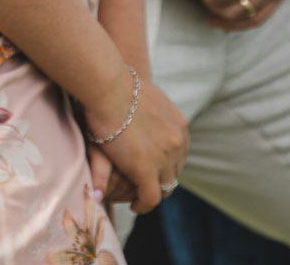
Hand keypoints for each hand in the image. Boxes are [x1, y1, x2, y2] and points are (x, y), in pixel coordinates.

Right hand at [82, 72, 187, 214]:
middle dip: (161, 179)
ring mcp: (164, 158)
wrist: (110, 88)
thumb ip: (151, 109)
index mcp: (179, 125)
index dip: (166, 163)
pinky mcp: (146, 171)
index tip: (153, 168)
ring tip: (139, 198)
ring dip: (153, 194)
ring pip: (165, 187)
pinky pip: (151, 198)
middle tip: (145, 186)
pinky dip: (144, 205)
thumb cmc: (117, 85)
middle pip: (175, 171)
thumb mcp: (145, 96)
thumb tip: (140, 107)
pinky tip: (135, 205)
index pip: (179, 153)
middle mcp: (177, 143)